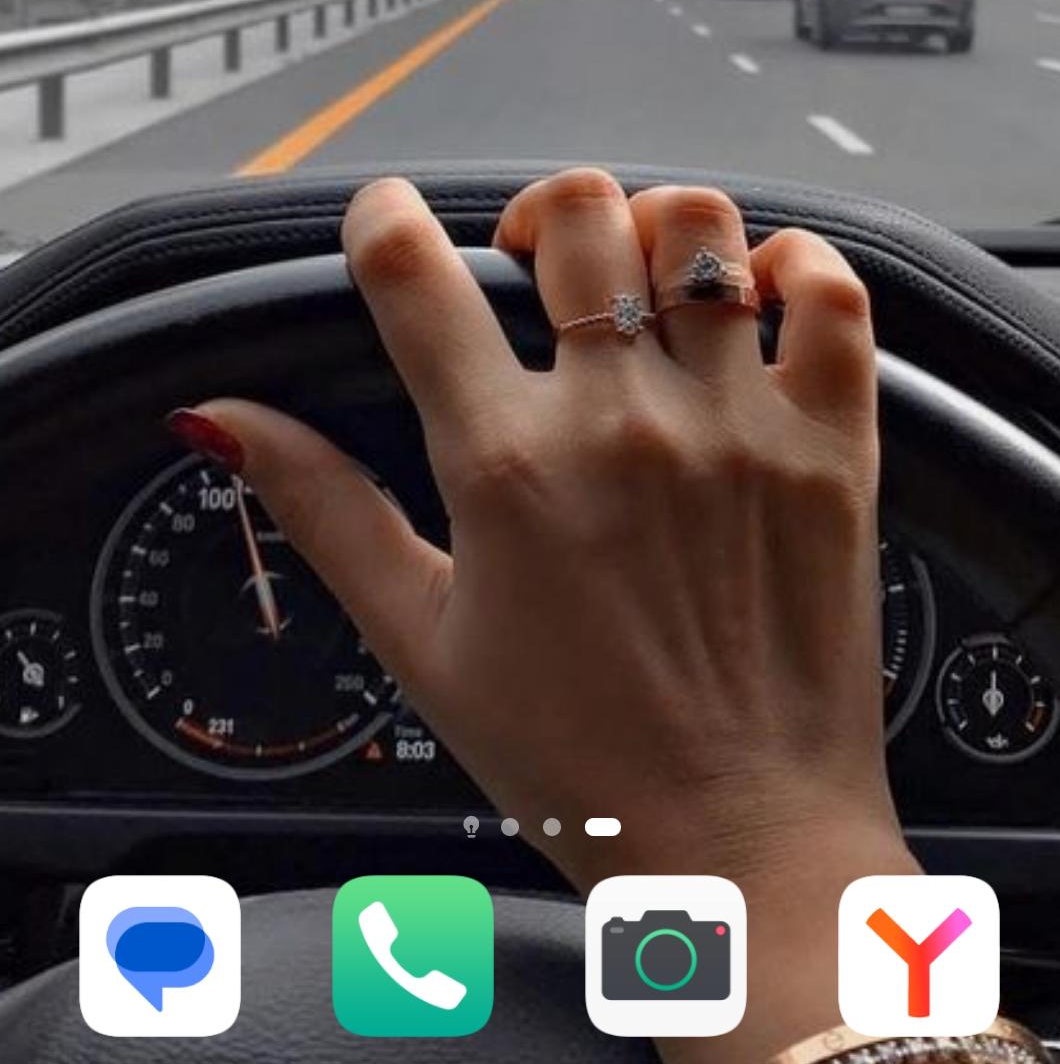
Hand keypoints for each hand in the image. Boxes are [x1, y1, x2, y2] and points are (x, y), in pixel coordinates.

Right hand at [171, 170, 906, 902]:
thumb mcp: (418, 639)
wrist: (742, 850)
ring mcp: (739, 426)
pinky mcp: (833, 447)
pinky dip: (797, 266)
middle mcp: (624, 425)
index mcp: (506, 467)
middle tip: (537, 273)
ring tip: (645, 285)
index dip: (384, 219)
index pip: (415, 273)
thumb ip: (321, 508)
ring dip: (657, 232)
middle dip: (536, 219)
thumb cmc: (578, 764)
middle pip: (572, 212)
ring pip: (699, 229)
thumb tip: (222, 419)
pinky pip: (832, 292)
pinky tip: (760, 299)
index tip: (388, 221)